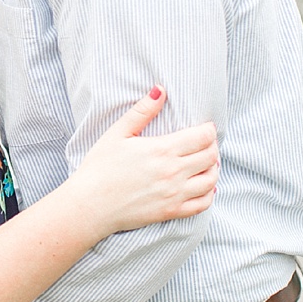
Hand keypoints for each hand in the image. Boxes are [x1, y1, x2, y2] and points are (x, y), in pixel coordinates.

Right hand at [66, 87, 218, 238]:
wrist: (90, 204)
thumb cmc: (99, 167)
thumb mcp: (116, 134)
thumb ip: (141, 112)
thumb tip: (160, 89)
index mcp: (161, 150)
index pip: (203, 137)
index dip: (208, 130)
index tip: (203, 128)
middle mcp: (173, 172)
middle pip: (210, 156)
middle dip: (211, 147)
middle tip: (203, 144)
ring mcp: (175, 194)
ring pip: (211, 179)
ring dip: (212, 168)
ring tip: (204, 163)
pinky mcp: (172, 211)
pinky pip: (203, 203)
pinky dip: (209, 193)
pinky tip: (202, 186)